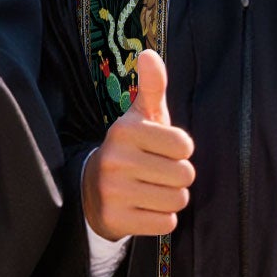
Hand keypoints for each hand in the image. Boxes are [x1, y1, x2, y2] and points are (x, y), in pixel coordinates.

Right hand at [82, 49, 194, 237]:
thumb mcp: (140, 117)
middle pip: (185, 175)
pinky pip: (165, 223)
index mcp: (125, 130)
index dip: (180, 151)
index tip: (161, 151)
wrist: (92, 190)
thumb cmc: (131, 149)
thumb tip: (149, 53)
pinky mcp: (115, 219)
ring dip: (171, 198)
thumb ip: (151, 87)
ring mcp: (113, 191)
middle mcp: (115, 159)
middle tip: (156, 174)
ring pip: (177, 200)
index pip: (185, 146)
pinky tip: (143, 208)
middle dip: (177, 177)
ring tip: (150, 191)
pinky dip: (160, 219)